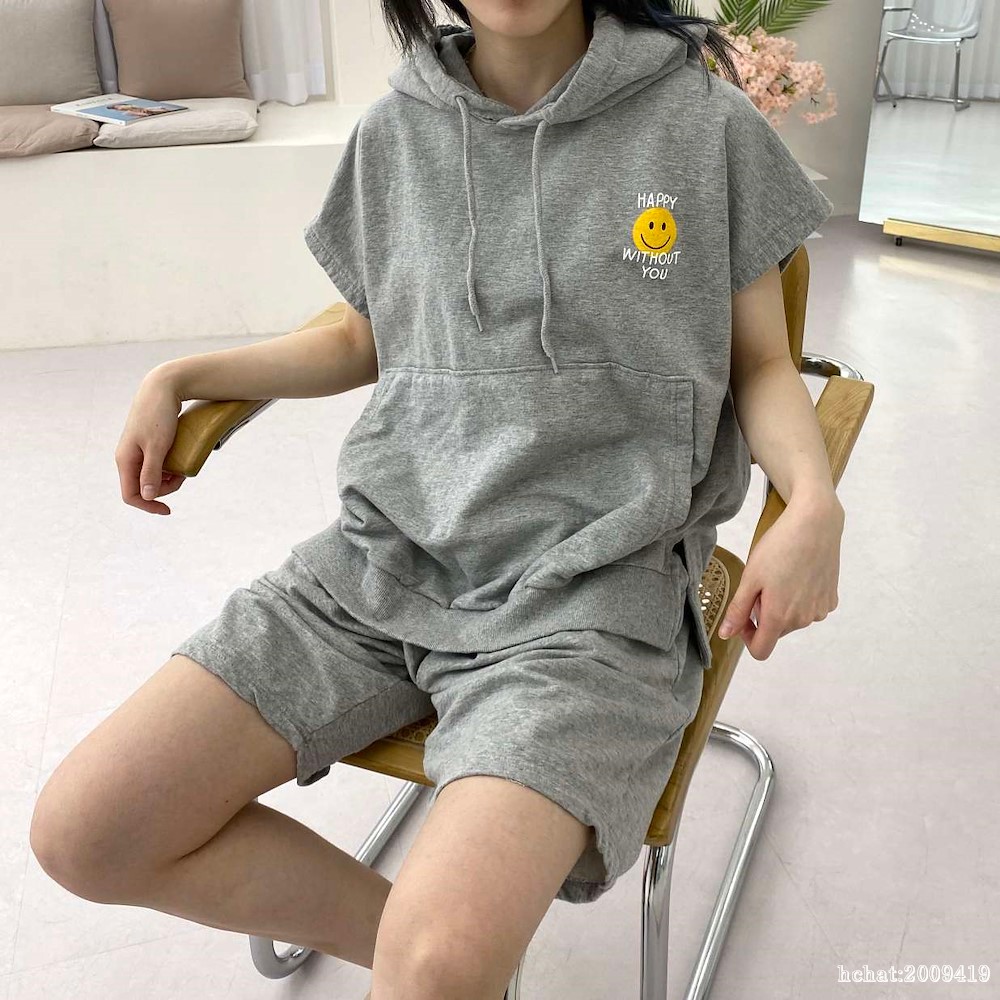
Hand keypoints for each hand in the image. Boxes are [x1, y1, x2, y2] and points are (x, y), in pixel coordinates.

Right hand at [115, 367, 185, 514]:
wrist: (162, 387)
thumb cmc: (159, 416)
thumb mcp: (157, 446)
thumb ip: (151, 472)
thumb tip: (146, 497)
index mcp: (125, 460)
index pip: (131, 495)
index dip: (148, 506)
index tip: (168, 510)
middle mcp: (128, 457)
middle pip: (143, 487)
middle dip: (164, 489)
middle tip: (183, 478)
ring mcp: (137, 450)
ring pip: (151, 476)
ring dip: (168, 478)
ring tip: (184, 469)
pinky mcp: (147, 443)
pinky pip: (157, 464)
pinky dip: (169, 467)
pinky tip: (180, 461)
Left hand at [717, 492, 843, 659]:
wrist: (815, 523)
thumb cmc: (779, 547)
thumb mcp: (750, 577)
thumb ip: (738, 610)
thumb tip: (726, 635)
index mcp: (779, 617)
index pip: (761, 650)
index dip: (747, 637)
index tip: (744, 615)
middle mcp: (803, 619)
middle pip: (776, 631)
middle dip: (764, 615)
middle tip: (762, 584)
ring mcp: (820, 610)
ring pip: (793, 619)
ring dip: (783, 606)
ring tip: (781, 576)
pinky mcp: (831, 599)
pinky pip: (810, 608)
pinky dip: (800, 598)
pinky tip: (798, 574)